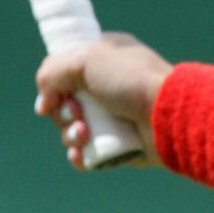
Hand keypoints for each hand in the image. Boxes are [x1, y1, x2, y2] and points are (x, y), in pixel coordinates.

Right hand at [34, 32, 172, 169]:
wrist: (169, 115)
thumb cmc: (132, 80)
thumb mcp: (86, 59)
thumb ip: (52, 72)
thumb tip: (43, 104)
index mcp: (104, 58)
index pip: (65, 70)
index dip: (54, 84)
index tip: (53, 94)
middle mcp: (109, 86)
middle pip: (65, 103)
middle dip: (63, 113)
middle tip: (78, 114)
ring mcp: (115, 115)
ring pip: (74, 129)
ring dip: (71, 135)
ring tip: (85, 134)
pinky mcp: (120, 143)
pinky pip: (88, 153)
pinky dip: (80, 155)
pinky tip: (83, 154)